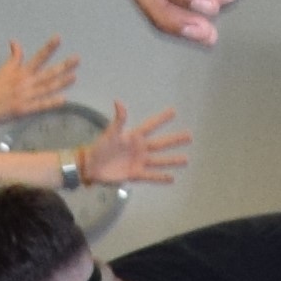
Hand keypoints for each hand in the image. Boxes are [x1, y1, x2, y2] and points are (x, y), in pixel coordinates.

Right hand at [0, 37, 76, 124]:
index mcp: (21, 72)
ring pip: (46, 88)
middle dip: (63, 65)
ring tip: (74, 76)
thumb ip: (14, 57)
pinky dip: (51, 103)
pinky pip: (40, 106)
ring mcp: (25, 96)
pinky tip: (63, 99)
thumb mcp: (4, 70)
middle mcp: (25, 82)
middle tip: (77, 58)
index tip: (58, 38)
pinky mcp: (23, 110)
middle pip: (47, 72)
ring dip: (61, 82)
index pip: (37, 57)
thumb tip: (14, 41)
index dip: (49, 47)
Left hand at [78, 100, 192, 191]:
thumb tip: (119, 102)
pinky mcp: (135, 174)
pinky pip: (151, 176)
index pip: (151, 125)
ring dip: (173, 160)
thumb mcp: (110, 133)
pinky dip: (161, 178)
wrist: (91, 166)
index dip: (161, 119)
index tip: (173, 111)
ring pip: (160, 161)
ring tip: (186, 160)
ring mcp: (139, 162)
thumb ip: (118, 120)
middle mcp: (140, 149)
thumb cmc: (99, 147)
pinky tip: (172, 178)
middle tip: (189, 135)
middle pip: (161, 144)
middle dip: (175, 140)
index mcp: (134, 137)